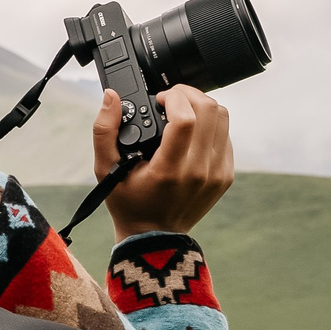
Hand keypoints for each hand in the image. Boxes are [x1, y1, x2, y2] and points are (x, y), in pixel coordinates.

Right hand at [94, 85, 233, 238]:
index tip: (160, 99)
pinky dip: (210, 124)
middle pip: (209, 111)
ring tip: (183, 110)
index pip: (185, 120)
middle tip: (171, 99)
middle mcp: (198, 171)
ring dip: (202, 105)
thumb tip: (111, 97)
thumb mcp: (105, 168)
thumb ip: (104, 130)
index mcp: (168, 170)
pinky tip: (192, 131)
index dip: (174, 98)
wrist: (154, 235)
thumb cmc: (128, 202)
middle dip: (189, 94)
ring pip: (223, 118)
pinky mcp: (226, 175)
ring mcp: (217, 174)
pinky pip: (226, 135)